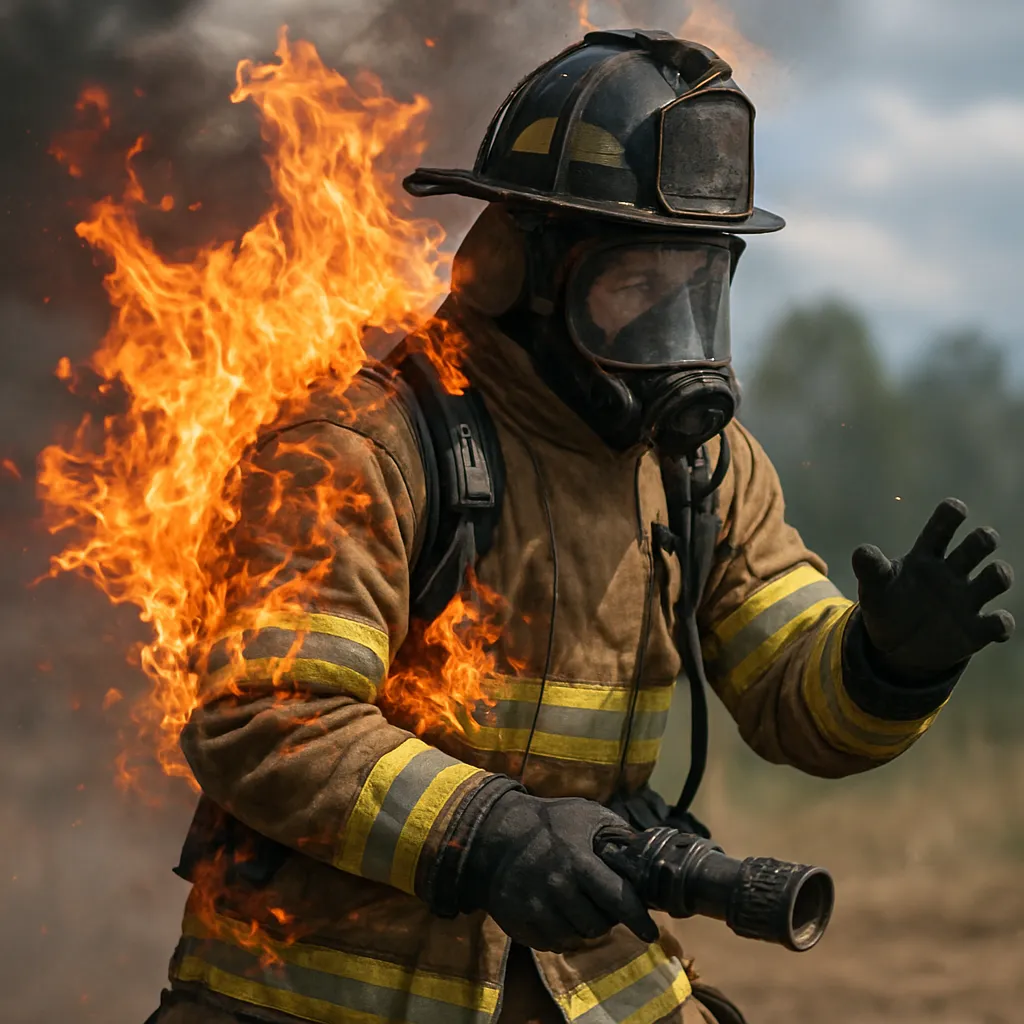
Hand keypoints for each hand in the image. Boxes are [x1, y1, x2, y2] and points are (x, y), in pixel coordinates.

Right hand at [457, 791, 657, 952]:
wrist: (493, 834)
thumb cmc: (546, 823)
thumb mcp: (584, 814)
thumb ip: (615, 832)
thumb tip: (644, 852)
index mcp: (578, 862)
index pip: (618, 900)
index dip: (638, 920)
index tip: (651, 933)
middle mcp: (558, 889)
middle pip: (598, 926)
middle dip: (606, 918)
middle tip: (601, 904)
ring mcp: (537, 910)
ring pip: (576, 938)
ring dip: (584, 927)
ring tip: (579, 906)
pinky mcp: (520, 925)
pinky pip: (553, 944)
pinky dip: (562, 934)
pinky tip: (559, 913)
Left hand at [852, 498, 1014, 679]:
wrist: (895, 647)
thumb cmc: (887, 606)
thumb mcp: (874, 588)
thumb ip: (870, 569)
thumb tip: (862, 551)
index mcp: (925, 557)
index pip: (941, 527)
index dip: (951, 514)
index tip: (956, 508)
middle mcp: (952, 573)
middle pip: (977, 545)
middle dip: (983, 538)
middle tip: (983, 538)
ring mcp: (967, 600)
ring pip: (997, 577)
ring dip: (999, 574)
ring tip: (994, 575)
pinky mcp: (977, 629)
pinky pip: (1000, 623)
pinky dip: (1002, 622)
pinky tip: (995, 624)